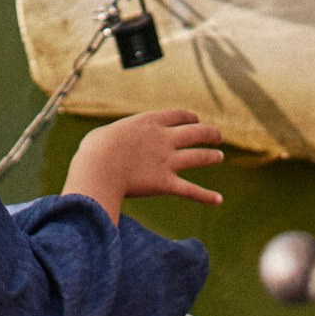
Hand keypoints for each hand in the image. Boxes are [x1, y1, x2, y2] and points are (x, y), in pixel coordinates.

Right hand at [63, 109, 223, 219]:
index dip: (190, 117)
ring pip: (198, 157)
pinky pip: (191, 190)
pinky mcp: (166, 183)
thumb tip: (111, 148)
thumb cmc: (95, 149)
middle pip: (195, 132)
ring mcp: (167, 161)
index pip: (178, 115)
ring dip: (211, 156)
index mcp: (150, 122)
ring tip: (219, 156)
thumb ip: (118, 139)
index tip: (195, 119)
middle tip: (217, 136)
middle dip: (209, 133)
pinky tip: (218, 199)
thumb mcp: (107, 134)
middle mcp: (164, 139)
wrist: (99, 167)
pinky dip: (206, 196)